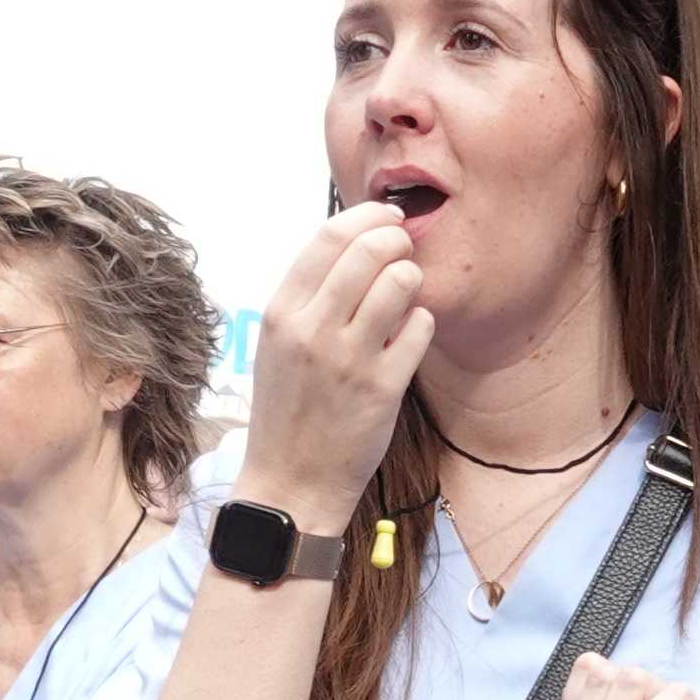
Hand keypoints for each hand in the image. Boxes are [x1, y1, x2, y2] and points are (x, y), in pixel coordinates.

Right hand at [240, 204, 430, 517]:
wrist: (290, 483)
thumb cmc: (288, 410)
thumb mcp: (278, 345)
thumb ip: (309, 297)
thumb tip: (354, 244)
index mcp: (281, 313)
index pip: (328, 236)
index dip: (367, 216)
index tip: (387, 217)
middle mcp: (311, 330)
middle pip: (369, 249)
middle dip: (397, 238)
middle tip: (405, 248)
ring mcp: (348, 358)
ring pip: (400, 281)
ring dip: (412, 278)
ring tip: (405, 296)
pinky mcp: (382, 387)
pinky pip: (420, 326)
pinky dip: (421, 324)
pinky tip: (408, 337)